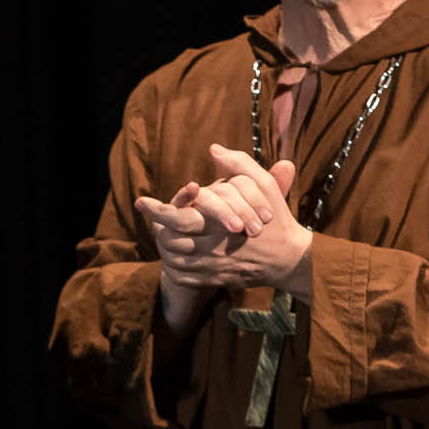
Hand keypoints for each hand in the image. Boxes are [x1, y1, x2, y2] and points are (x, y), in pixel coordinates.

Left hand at [135, 145, 311, 310]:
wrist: (288, 259)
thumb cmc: (276, 218)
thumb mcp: (264, 186)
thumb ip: (240, 165)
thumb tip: (213, 149)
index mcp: (222, 224)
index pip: (180, 218)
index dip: (158, 210)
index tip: (140, 201)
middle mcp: (215, 248)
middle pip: (172, 240)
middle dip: (155, 227)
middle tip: (143, 213)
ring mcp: (213, 267)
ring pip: (174, 259)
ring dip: (163, 245)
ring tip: (159, 231)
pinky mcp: (214, 280)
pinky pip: (183, 277)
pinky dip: (173, 266)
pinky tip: (172, 253)